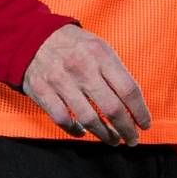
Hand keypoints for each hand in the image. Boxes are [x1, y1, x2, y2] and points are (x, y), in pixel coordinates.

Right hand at [21, 24, 152, 145]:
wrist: (31, 37)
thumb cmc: (73, 46)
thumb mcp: (98, 47)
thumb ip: (115, 71)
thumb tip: (134, 104)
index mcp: (100, 55)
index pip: (128, 90)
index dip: (140, 112)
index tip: (145, 125)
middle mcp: (82, 68)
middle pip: (112, 108)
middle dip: (126, 129)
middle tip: (132, 140)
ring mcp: (61, 81)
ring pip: (89, 119)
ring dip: (105, 135)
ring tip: (113, 140)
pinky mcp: (42, 92)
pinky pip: (63, 120)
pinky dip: (76, 130)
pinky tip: (84, 132)